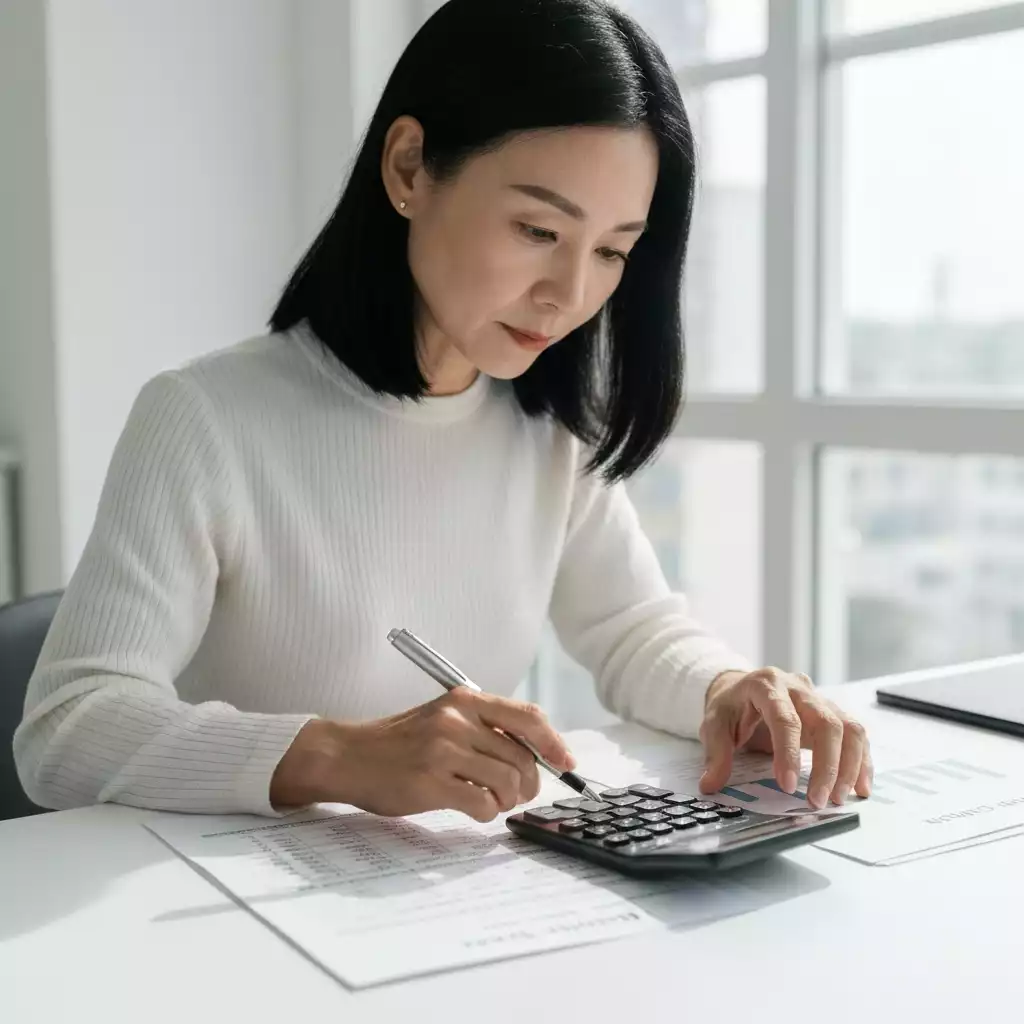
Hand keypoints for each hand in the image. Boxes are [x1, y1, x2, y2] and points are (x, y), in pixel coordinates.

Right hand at [270, 688, 574, 820]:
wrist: (348, 756)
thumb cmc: (399, 742)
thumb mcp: (443, 718)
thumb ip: (484, 728)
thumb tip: (537, 753)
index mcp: (464, 700)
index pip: (527, 717)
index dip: (554, 743)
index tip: (566, 763)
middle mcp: (456, 720)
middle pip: (522, 757)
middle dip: (528, 783)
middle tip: (517, 794)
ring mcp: (442, 751)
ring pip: (506, 782)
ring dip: (506, 800)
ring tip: (492, 801)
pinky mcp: (430, 782)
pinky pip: (481, 804)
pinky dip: (486, 812)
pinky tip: (472, 808)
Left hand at [698, 667, 872, 808]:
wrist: (742, 688)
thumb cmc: (730, 706)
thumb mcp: (714, 724)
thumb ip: (715, 753)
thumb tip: (711, 784)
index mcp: (767, 685)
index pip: (784, 717)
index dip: (787, 752)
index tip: (788, 786)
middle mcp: (798, 687)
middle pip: (826, 722)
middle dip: (826, 766)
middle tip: (818, 801)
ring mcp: (819, 698)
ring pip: (848, 727)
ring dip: (848, 766)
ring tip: (838, 798)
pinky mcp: (832, 713)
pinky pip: (856, 735)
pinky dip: (861, 761)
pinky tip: (859, 787)